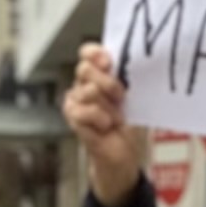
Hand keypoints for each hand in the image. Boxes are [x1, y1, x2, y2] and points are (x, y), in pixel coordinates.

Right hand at [62, 41, 151, 206]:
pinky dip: (102, 120)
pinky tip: (106, 127)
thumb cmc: (127, 123)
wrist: (124, 153)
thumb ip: (124, 77)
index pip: (86, 53)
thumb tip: (133, 59)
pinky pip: (87, 111)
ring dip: (109, 107)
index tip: (109, 62)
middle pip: (85, 69)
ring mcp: (74, 101)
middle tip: (120, 97)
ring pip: (89, 91)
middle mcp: (81, 85)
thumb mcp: (130, 96)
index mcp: (95, 74)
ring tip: (114, 118)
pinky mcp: (73, 119)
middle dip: (108, 83)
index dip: (94, 53)